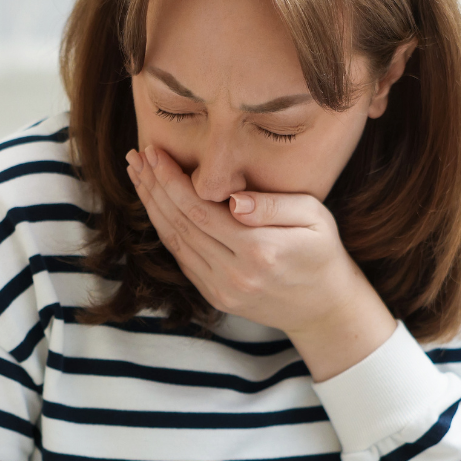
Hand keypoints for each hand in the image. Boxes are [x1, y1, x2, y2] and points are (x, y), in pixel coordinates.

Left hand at [127, 146, 395, 379]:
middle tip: (136, 157)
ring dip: (152, 206)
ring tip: (138, 175)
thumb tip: (233, 199)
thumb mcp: (314, 217)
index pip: (200, 209)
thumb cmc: (322, 252)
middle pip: (180, 224)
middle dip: (154, 187)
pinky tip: (155, 206)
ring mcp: (222, 289)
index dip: (171, 180)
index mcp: (259, 249)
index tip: (154, 152)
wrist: (324, 308)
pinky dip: (164, 230)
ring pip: (175, 242)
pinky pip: (182, 259)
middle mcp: (235, 273)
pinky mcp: (216, 296)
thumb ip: (273, 205)